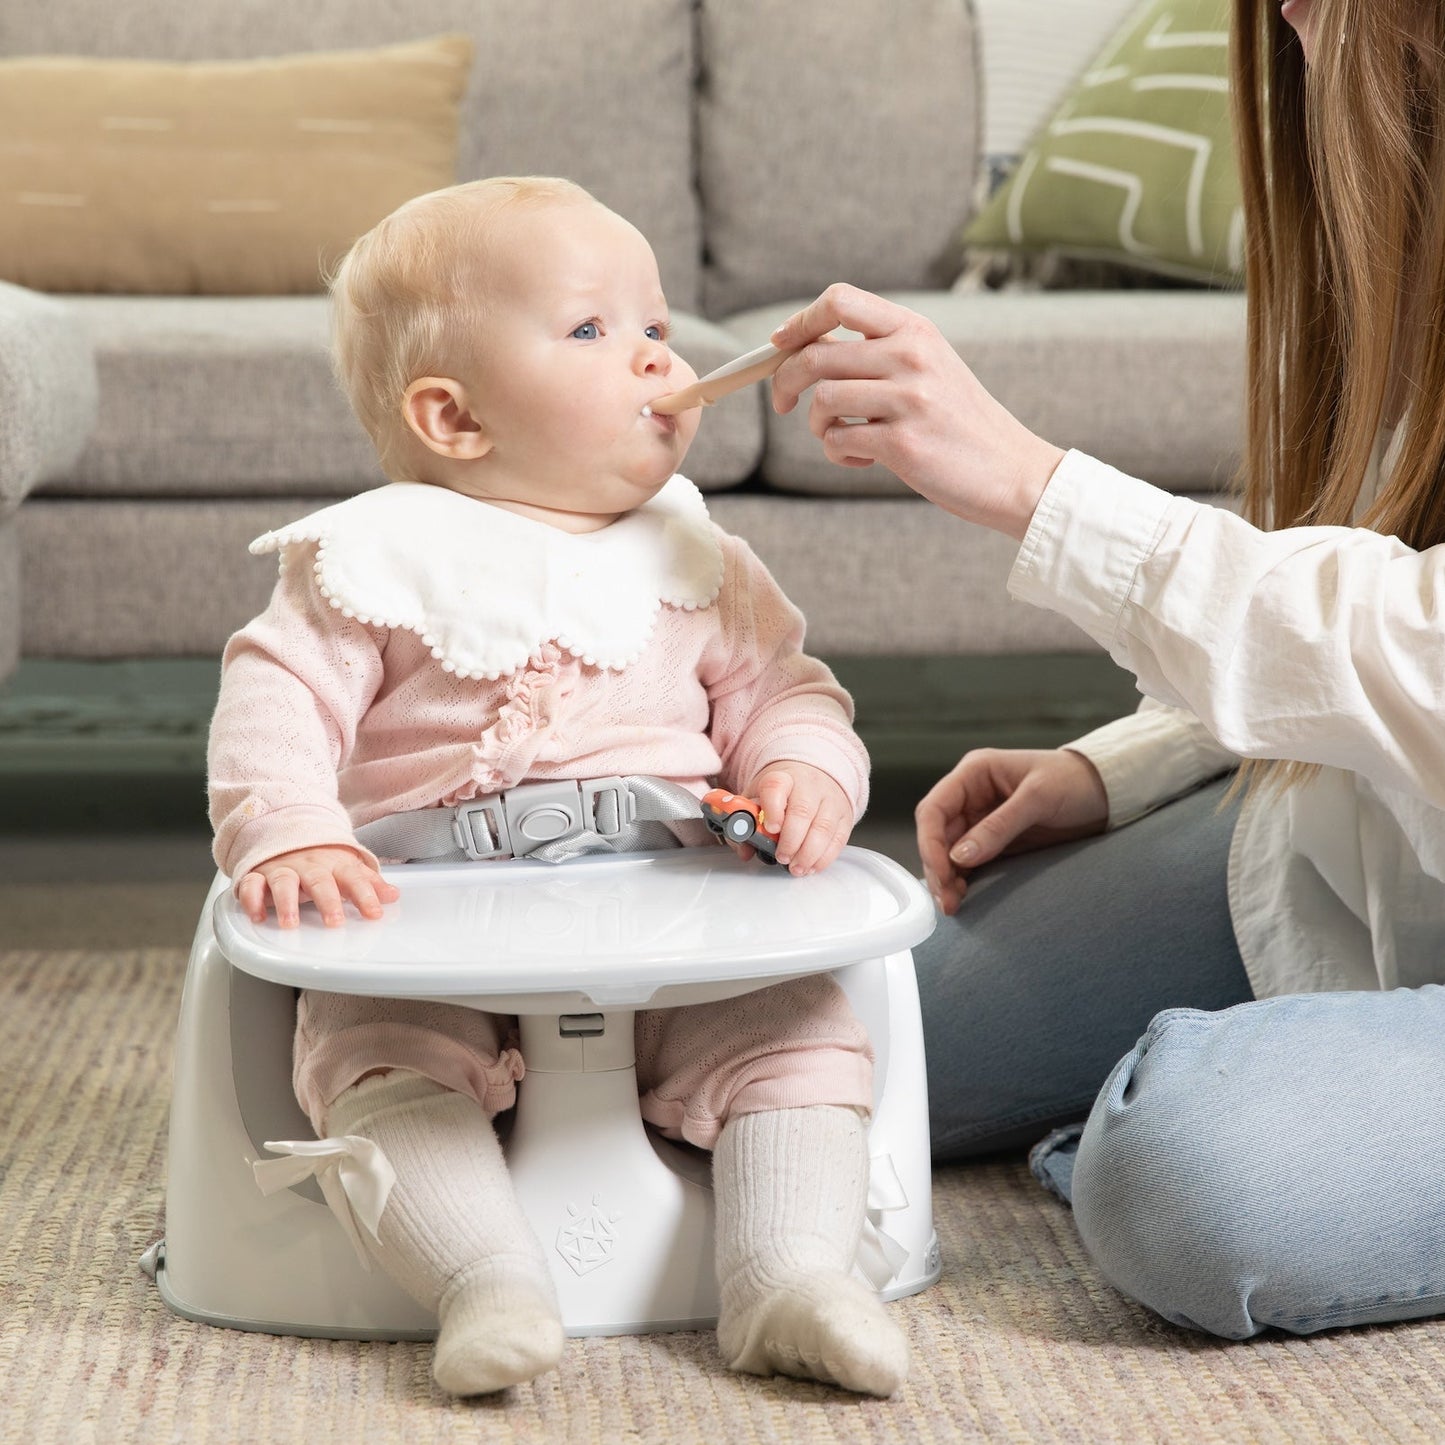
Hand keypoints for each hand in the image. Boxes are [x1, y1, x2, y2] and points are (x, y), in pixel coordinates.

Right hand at [237, 845, 399, 927]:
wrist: (285, 832)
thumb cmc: (321, 858)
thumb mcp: (347, 866)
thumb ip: (369, 883)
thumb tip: (394, 896)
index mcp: (334, 864)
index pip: (354, 878)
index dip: (366, 895)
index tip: (375, 913)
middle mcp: (308, 866)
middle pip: (319, 881)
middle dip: (327, 901)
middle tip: (334, 922)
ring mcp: (282, 869)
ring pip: (284, 882)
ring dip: (286, 902)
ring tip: (290, 923)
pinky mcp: (257, 874)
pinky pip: (251, 884)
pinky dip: (251, 898)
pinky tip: (257, 914)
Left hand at [742, 761, 853, 875]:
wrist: (814, 776)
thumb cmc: (784, 792)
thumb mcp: (759, 797)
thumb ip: (747, 822)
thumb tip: (744, 849)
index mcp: (782, 778)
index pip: (775, 787)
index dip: (773, 809)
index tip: (770, 828)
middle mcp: (808, 786)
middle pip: (802, 811)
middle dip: (791, 841)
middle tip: (782, 858)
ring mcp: (829, 800)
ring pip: (823, 828)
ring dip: (809, 854)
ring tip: (796, 868)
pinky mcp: (844, 815)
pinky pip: (838, 838)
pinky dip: (825, 857)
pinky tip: (812, 866)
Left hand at [769, 284, 1066, 540]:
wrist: (1013, 472)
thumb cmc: (961, 423)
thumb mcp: (929, 368)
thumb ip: (878, 353)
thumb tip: (802, 348)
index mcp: (915, 330)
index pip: (839, 300)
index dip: (799, 322)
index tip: (779, 345)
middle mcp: (911, 356)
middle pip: (816, 354)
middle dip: (786, 381)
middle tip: (785, 403)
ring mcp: (908, 399)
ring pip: (822, 400)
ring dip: (818, 426)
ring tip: (842, 438)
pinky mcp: (902, 443)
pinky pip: (838, 441)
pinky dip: (839, 454)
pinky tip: (864, 460)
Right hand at [915, 748, 1107, 914]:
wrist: (1106, 791)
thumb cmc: (1074, 781)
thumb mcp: (1038, 798)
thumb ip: (999, 827)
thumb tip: (959, 857)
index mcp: (974, 773)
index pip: (934, 808)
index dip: (930, 842)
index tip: (942, 872)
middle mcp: (971, 796)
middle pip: (937, 834)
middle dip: (937, 866)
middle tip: (947, 899)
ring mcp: (981, 819)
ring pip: (949, 851)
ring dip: (947, 877)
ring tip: (953, 904)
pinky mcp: (995, 840)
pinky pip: (969, 862)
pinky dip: (963, 879)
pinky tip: (963, 896)